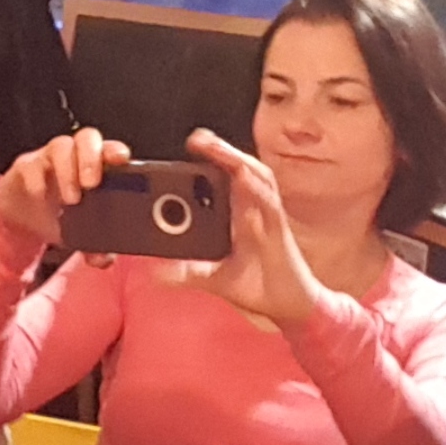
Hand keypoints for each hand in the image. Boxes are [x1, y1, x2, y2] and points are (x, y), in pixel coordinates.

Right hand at [0, 128, 132, 250]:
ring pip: (61, 145)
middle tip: (92, 184)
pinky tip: (40, 196)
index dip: (116, 151)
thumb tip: (104, 260)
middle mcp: (74, 156)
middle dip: (91, 158)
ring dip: (67, 171)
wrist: (22, 217)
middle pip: (87, 138)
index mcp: (94, 167)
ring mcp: (48, 158)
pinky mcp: (25, 167)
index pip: (109, 150)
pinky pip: (30, 164)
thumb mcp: (79, 234)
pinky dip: (36, 180)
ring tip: (71, 199)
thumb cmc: (59, 215)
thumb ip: (94, 246)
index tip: (122, 160)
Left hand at [169, 130, 325, 324]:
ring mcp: (269, 216)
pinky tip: (240, 177)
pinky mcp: (279, 229)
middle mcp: (255, 209)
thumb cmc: (259, 287)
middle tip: (197, 138)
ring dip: (236, 159)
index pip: (227, 178)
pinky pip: (268, 202)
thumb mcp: (215, 279)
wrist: (290, 306)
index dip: (213, 157)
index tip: (191, 144)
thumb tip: (155, 273)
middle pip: (241, 168)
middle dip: (221, 150)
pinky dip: (255, 188)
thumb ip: (188, 273)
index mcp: (240, 214)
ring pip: (256, 177)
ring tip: (213, 147)